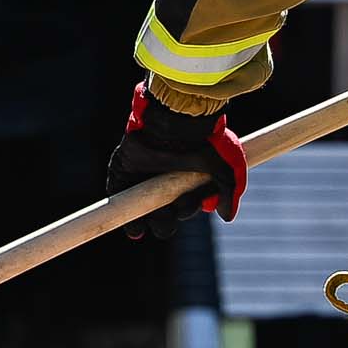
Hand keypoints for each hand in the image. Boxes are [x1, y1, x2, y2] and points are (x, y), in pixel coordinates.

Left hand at [105, 86, 247, 229]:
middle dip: (165, 223)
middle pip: (161, 218)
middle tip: (171, 208)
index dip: (181, 214)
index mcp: (183, 183)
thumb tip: (227, 216)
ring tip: (149, 217)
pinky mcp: (121, 174)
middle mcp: (162, 183)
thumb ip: (230, 193)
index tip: (182, 208)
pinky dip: (122, 211)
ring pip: (139, 214)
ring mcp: (140, 179)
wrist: (176, 123)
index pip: (181, 210)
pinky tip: (130, 219)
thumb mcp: (227, 167)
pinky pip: (118, 198)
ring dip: (142, 223)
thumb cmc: (204, 143)